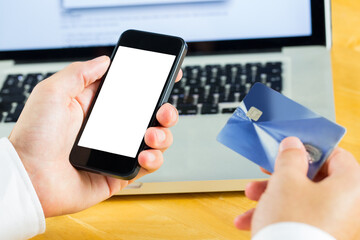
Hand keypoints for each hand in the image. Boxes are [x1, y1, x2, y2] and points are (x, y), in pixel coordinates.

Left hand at [8, 56, 181, 217]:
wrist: (30, 177)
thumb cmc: (35, 136)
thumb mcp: (53, 92)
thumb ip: (80, 72)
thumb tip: (105, 61)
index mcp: (98, 107)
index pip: (132, 92)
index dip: (152, 84)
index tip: (169, 75)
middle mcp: (112, 128)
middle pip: (150, 116)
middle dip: (165, 110)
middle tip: (163, 110)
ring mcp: (118, 150)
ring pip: (155, 140)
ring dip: (163, 135)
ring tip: (151, 135)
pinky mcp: (121, 173)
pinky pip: (148, 165)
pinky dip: (154, 159)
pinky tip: (144, 155)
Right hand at [234, 137, 359, 239]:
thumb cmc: (293, 225)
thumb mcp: (286, 181)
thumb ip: (290, 157)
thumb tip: (293, 145)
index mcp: (350, 186)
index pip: (336, 156)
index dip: (310, 149)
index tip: (289, 149)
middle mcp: (348, 207)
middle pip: (314, 180)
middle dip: (281, 177)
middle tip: (264, 174)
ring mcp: (335, 225)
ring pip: (302, 201)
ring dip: (272, 197)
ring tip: (250, 199)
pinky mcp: (320, 237)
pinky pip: (299, 220)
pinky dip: (277, 217)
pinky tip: (251, 221)